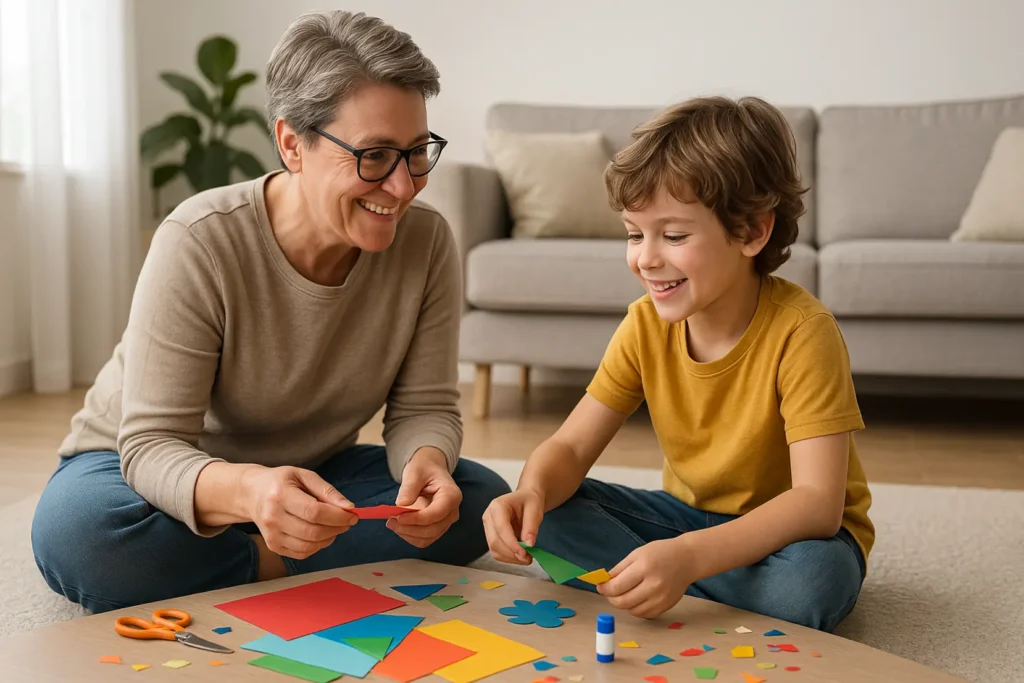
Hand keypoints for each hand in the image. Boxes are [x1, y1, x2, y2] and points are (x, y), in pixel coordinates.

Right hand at [242, 466, 357, 559]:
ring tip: (335, 526)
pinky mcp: (273, 546)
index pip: (314, 512)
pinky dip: (318, 546)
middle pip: (313, 531)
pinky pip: (302, 553)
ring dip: (329, 538)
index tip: (352, 515)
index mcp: (280, 495)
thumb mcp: (304, 476)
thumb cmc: (282, 482)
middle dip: (337, 528)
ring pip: (309, 546)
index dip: (337, 516)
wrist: (252, 494)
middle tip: (347, 521)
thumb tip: (349, 508)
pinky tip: (321, 534)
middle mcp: (272, 517)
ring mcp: (271, 535)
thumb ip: (327, 491)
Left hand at [387, 448, 461, 547]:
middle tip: (390, 521)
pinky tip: (400, 527)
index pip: (436, 514)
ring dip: (408, 534)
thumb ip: (409, 488)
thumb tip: (401, 505)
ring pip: (428, 538)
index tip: (398, 517)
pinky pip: (425, 539)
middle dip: (409, 528)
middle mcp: (452, 511)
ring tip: (392, 523)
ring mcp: (446, 521)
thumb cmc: (424, 468)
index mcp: (451, 495)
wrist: (430, 470)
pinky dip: (410, 536)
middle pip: (432, 529)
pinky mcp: (438, 527)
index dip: (417, 519)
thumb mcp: (415, 472)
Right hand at [482, 488, 544, 564]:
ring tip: (526, 558)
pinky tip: (520, 556)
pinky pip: (497, 552)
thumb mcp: (535, 509)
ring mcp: (488, 528)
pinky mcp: (491, 537)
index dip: (511, 543)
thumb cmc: (530, 500)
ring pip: (494, 550)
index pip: (501, 528)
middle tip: (528, 559)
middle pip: (495, 541)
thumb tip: (528, 545)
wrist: (526, 498)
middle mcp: (488, 517)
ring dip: (510, 558)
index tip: (524, 553)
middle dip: (511, 553)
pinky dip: (509, 557)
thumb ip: (531, 526)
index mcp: (497, 506)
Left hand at [598, 537, 694, 618]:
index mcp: (644, 568)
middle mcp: (653, 585)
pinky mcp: (666, 606)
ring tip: (624, 594)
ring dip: (623, 604)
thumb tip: (604, 583)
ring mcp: (661, 598)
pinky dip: (635, 609)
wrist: (687, 560)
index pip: (617, 587)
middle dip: (611, 598)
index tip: (601, 586)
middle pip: (623, 602)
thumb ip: (619, 569)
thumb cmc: (660, 553)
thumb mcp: (637, 554)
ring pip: (632, 611)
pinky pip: (644, 614)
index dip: (605, 589)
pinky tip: (636, 599)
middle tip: (610, 592)